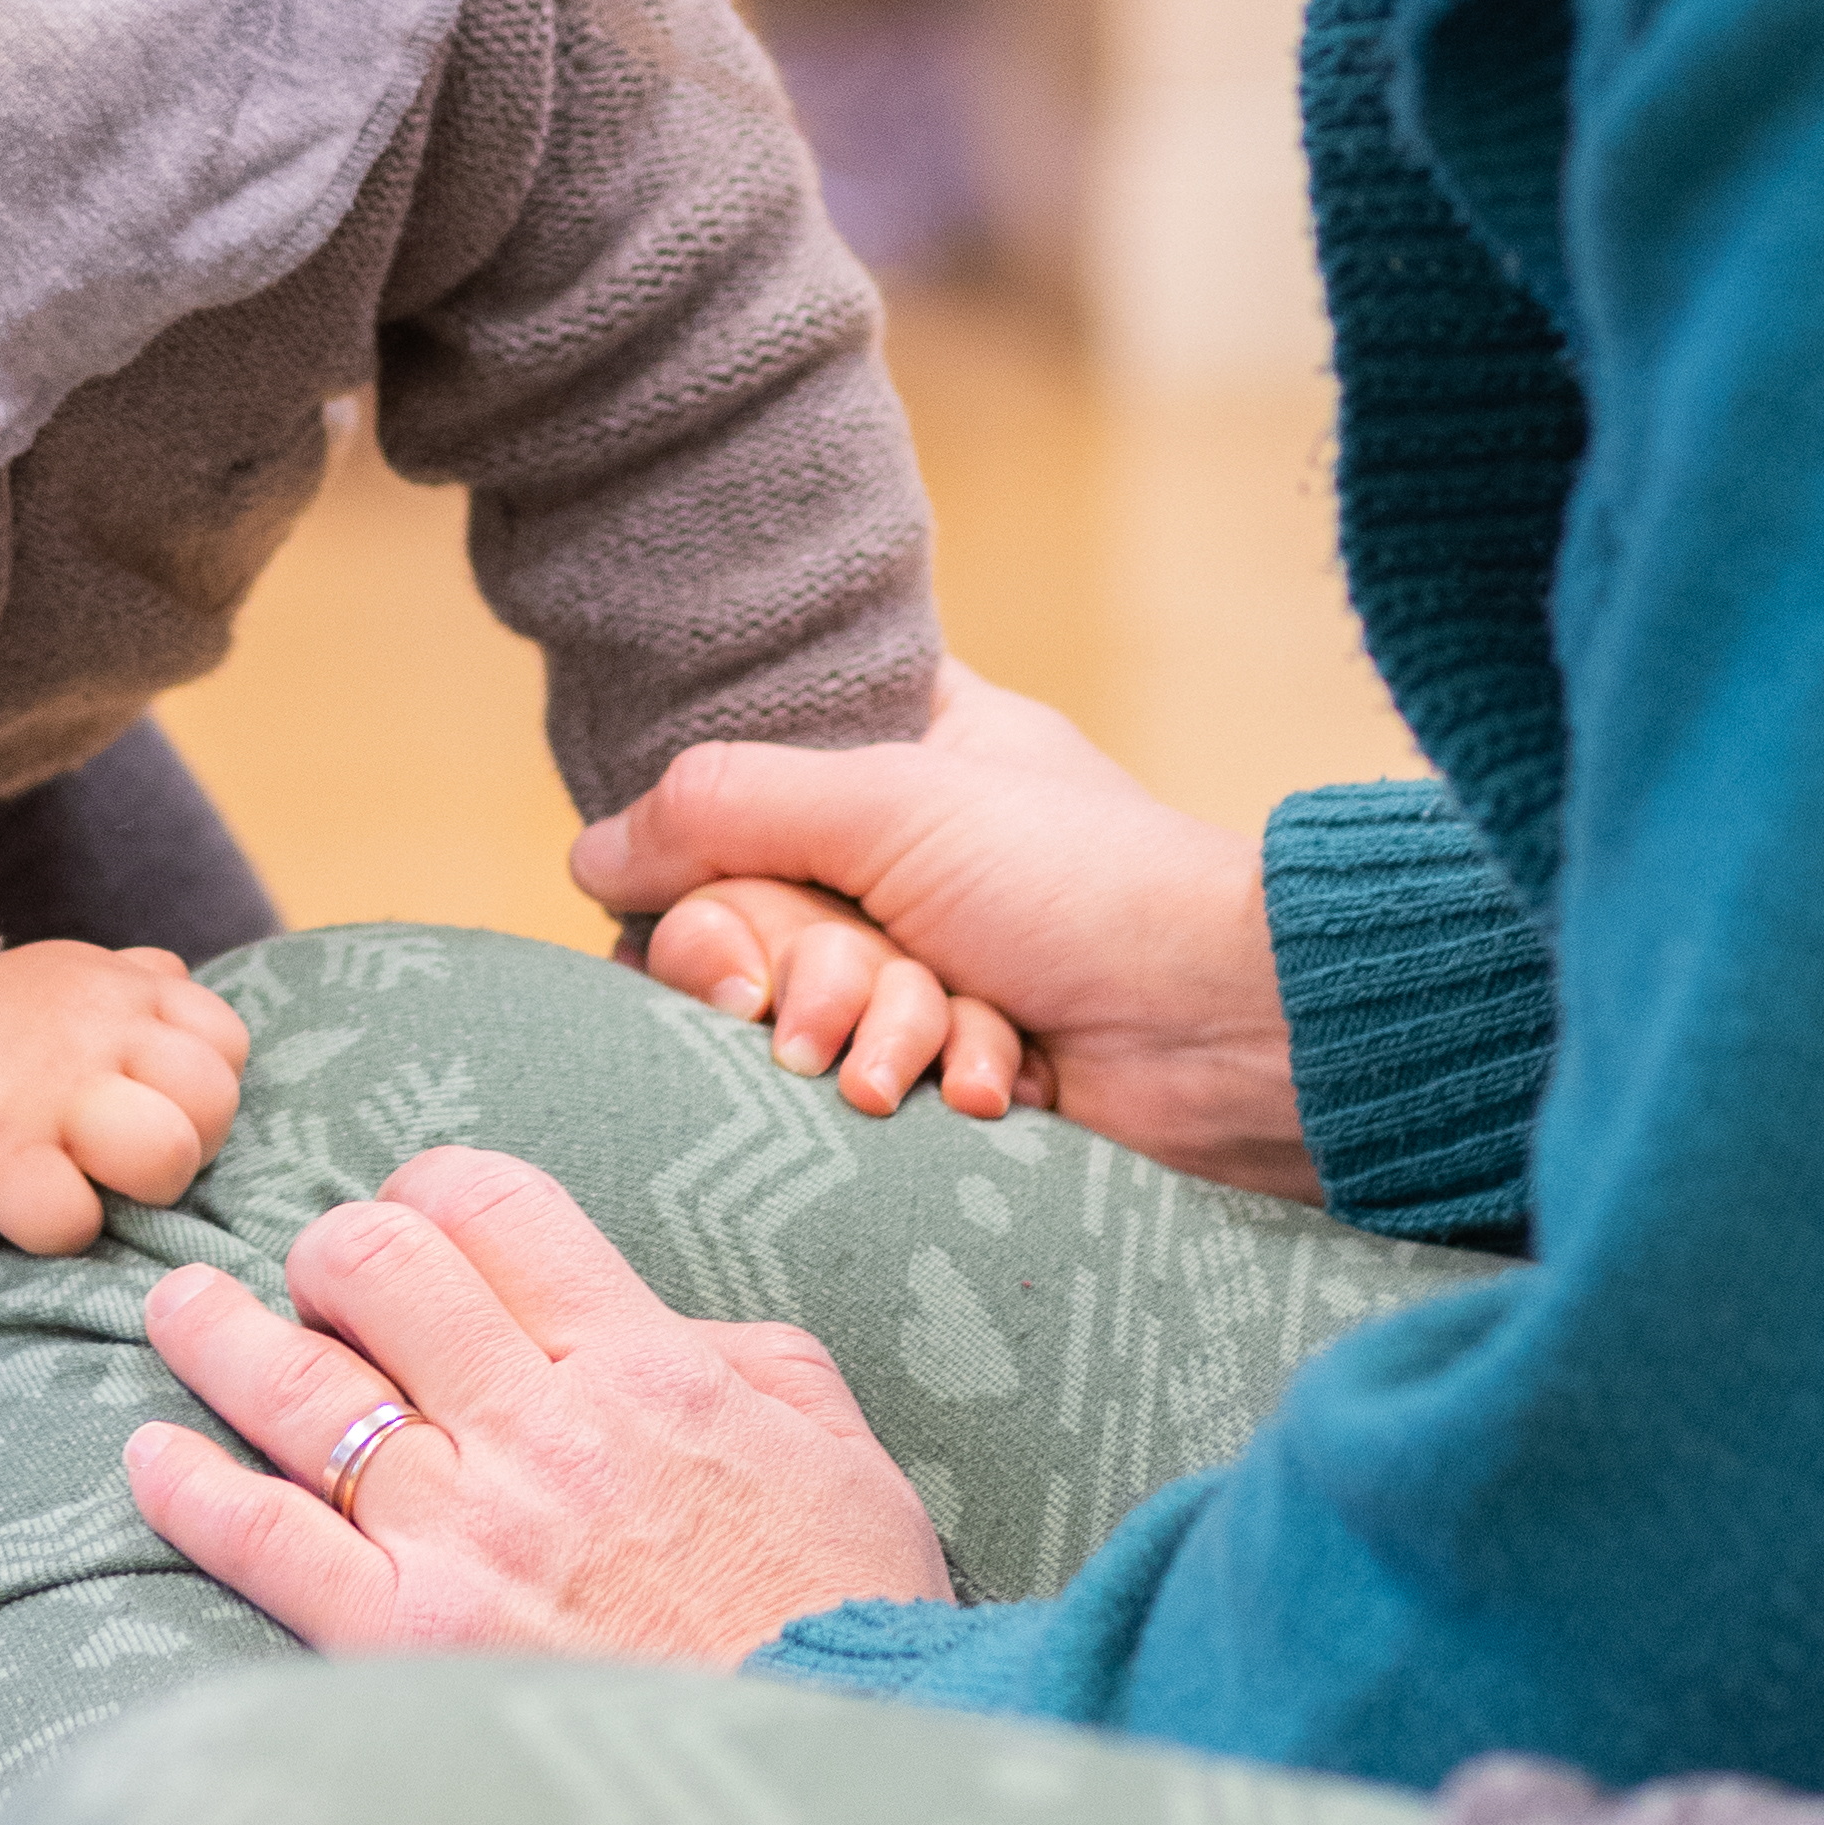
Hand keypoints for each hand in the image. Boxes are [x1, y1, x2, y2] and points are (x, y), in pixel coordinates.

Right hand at [0, 939, 251, 1260]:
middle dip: (186, 1144)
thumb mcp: (62, 978)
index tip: (152, 1104)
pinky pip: (74, 1219)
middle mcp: (98, 1037)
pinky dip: (61, 1230)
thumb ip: (132, 985)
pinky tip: (31, 1210)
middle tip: (125, 1157)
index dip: (201, 1089)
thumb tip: (182, 985)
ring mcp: (50, 1101)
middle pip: (211, 1101)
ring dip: (138, 1190)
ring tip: (89, 1183)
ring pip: (166, 1154)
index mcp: (121, 992)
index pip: (227, 1043)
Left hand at [128, 1142, 950, 1665]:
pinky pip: (258, 1539)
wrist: (824, 1814)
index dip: (432, 1191)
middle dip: (330, 1249)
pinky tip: (150, 1459)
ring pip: (294, 1385)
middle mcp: (538, 1431)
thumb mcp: (841, 1456)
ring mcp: (461, 1537)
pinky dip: (186, 1487)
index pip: (494, 1209)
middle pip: (378, 1267)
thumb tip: (651, 1324)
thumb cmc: (844, 1630)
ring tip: (180, 1312)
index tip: (413, 1217)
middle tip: (314, 1274)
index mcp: (645, 1370)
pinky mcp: (402, 1646)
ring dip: (216, 1332)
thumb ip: (746, 1362)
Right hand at [575, 655, 1324, 1197]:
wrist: (1234, 1033)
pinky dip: (933, 1080)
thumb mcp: (889, 803)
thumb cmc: (1086, 886)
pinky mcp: (963, 1055)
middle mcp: (914, 847)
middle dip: (806, 967)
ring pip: (810, 1006)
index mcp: (910, 743)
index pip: (742, 787)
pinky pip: (880, 1075)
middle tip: (845, 987)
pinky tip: (994, 1080)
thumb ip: (722, 808)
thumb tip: (589, 858)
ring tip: (941, 1041)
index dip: (718, 857)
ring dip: (875, 1032)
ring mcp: (940, 954)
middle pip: (756, 914)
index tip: (731, 894)